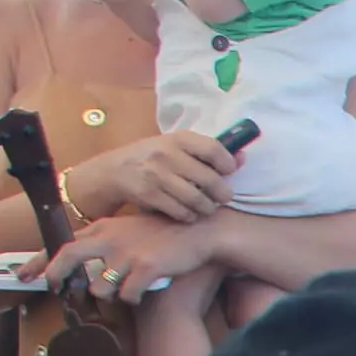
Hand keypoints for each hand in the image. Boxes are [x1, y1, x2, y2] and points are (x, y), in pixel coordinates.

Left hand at [43, 207, 214, 306]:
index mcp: (104, 229)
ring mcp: (127, 253)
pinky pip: (128, 295)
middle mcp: (110, 239)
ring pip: (100, 287)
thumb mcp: (129, 230)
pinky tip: (141, 294)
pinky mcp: (146, 267)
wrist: (200, 230)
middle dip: (56, 275)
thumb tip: (89, 263)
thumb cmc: (166, 233)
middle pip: (69, 256)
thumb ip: (106, 241)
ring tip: (119, 291)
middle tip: (54, 289)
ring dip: (105, 294)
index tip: (25, 273)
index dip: (41, 260)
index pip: (63, 243)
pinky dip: (132, 298)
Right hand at [66, 129, 238, 225]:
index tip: (228, 173)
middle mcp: (167, 154)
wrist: (113, 171)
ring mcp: (156, 175)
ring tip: (205, 206)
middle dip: (222, 194)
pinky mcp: (149, 194)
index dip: (228, 165)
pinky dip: (189, 216)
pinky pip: (182, 212)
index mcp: (177, 138)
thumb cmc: (154, 159)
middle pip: (212, 181)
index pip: (214, 150)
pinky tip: (187, 212)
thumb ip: (208, 153)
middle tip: (220, 197)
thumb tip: (243, 157)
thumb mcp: (177, 148)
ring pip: (199, 200)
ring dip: (207, 208)